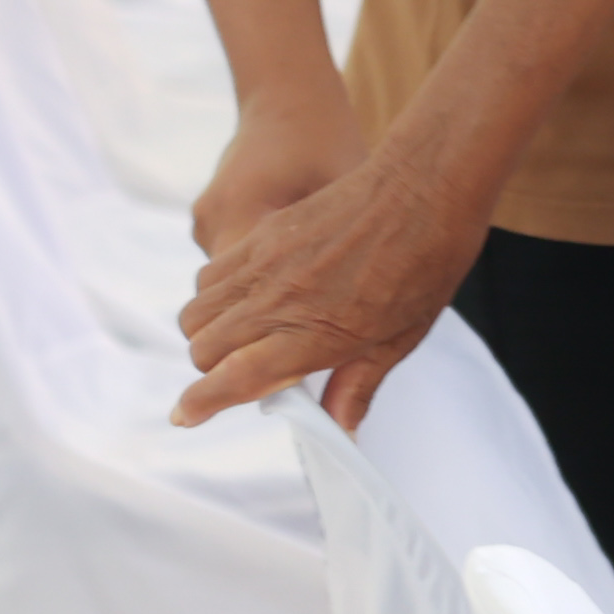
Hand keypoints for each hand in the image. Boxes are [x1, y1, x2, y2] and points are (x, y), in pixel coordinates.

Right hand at [174, 108, 477, 430]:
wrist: (427, 184)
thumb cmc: (426, 261)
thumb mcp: (401, 337)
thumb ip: (359, 384)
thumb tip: (340, 429)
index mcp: (312, 334)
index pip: (234, 379)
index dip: (203, 402)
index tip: (186, 415)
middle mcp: (277, 300)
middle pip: (204, 348)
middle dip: (211, 370)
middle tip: (240, 372)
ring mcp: (264, 261)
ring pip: (198, 310)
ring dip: (208, 332)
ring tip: (244, 336)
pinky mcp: (264, 231)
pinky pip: (212, 271)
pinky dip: (215, 293)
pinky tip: (250, 295)